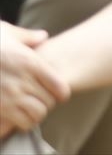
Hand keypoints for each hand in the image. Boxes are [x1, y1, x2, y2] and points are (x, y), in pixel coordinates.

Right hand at [0, 22, 69, 138]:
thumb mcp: (6, 33)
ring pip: (37, 116)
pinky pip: (19, 123)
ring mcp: (9, 97)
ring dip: (35, 114)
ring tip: (29, 108)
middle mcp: (22, 81)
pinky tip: (16, 114)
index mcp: (30, 62)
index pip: (59, 87)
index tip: (57, 92)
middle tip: (41, 100)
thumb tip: (42, 36)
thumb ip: (27, 37)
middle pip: (49, 103)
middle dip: (48, 103)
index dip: (61, 92)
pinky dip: (21, 122)